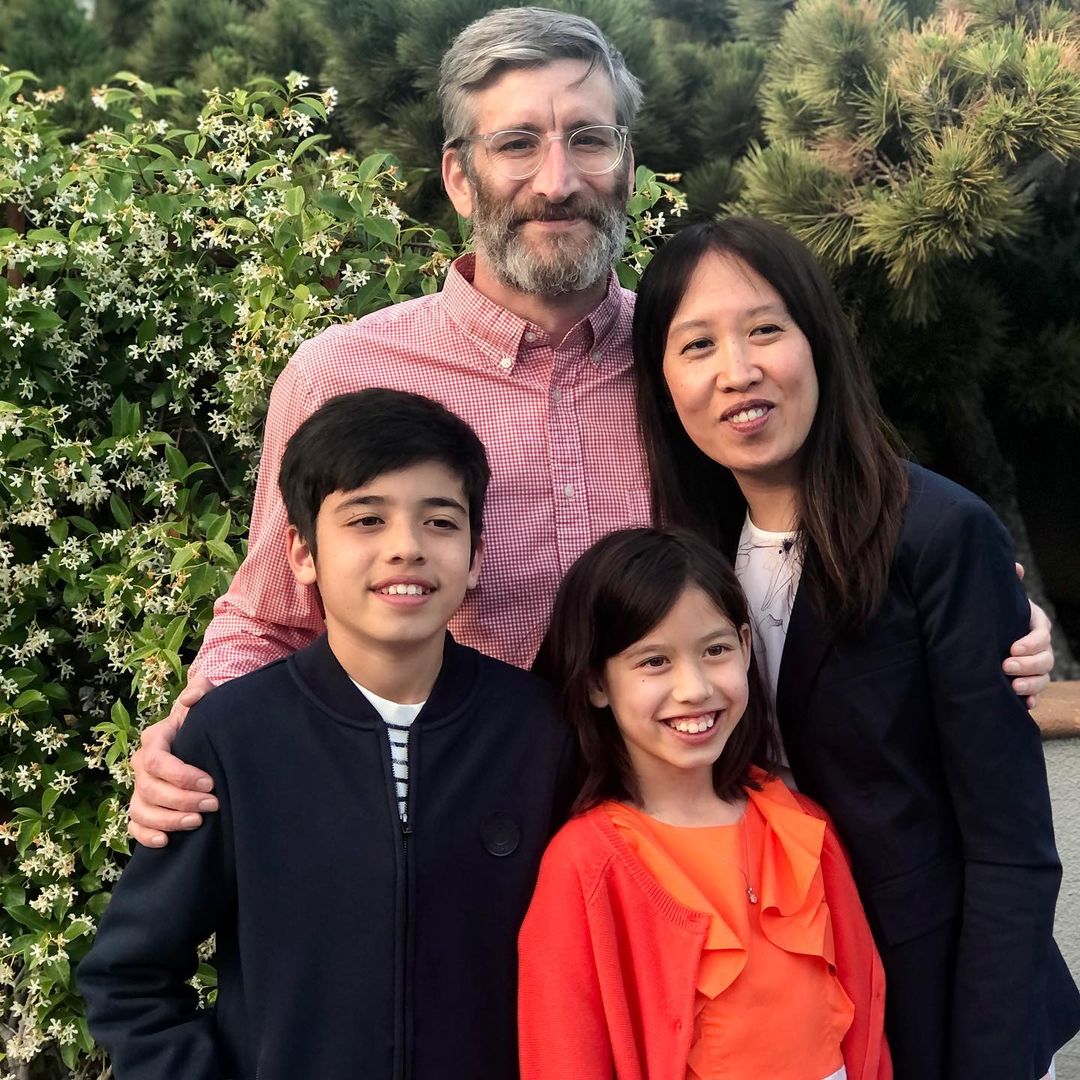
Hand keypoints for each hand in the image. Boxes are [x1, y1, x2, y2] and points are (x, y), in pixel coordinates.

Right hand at [128, 675, 218, 847]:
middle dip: (181, 800)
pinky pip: (134, 826)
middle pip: (149, 789)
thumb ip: (201, 691)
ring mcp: (139, 787)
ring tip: (198, 822)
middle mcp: (141, 764)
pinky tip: (166, 841)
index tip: (210, 783)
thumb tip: (190, 700)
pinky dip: (146, 836)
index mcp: (155, 739)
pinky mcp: (142, 807)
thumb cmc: (205, 718)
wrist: (205, 734)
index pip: (157, 761)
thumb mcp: (207, 698)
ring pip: (140, 810)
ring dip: (167, 821)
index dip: (181, 776)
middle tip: (214, 804)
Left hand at [1003, 571, 1053, 708]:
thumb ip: (1008, 584)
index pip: (1041, 634)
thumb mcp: (1000, 598)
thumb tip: (1015, 567)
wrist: (984, 632)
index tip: (1012, 648)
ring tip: (1014, 687)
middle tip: (1006, 666)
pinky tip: (1025, 705)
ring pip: (1043, 678)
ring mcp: (1035, 666)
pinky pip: (1035, 694)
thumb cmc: (993, 612)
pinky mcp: (1026, 682)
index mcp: (1034, 624)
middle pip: (1045, 659)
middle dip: (1028, 664)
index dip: (1031, 643)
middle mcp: (1039, 647)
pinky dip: (1031, 700)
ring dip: (1031, 684)